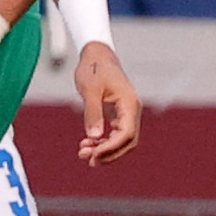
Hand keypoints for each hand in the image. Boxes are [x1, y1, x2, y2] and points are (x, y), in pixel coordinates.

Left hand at [73, 39, 140, 164]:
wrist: (96, 55)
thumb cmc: (93, 69)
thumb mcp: (89, 89)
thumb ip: (92, 112)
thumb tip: (94, 137)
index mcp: (129, 104)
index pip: (127, 134)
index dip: (111, 148)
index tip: (93, 155)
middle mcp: (132, 110)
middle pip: (128, 141)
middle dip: (109, 153)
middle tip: (88, 160)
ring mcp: (127, 112)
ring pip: (121, 139)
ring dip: (105, 149)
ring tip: (83, 152)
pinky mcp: (118, 113)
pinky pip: (115, 133)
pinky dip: (103, 141)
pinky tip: (87, 143)